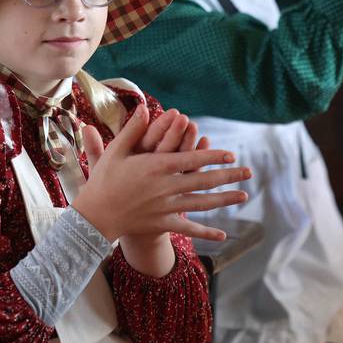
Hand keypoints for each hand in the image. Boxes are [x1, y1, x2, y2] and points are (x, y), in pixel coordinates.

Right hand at [73, 105, 248, 242]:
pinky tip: (223, 235)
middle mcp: (166, 187)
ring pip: (202, 203)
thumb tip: (144, 107)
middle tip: (248, 172)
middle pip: (204, 181)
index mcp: (156, 167)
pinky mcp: (162, 223)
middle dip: (228, 176)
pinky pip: (188, 228)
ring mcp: (166, 207)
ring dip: (225, 199)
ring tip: (243, 195)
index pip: (191, 159)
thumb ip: (132, 129)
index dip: (213, 156)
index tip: (231, 154)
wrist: (94, 216)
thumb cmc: (103, 180)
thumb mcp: (116, 151)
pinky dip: (206, 232)